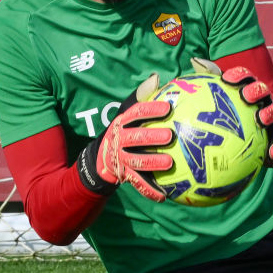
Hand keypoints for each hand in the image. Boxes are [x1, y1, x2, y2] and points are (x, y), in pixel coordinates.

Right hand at [75, 74, 173, 200]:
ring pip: (136, 161)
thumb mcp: (129, 111)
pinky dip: (149, 190)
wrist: (102, 158)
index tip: (168, 108)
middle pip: (135, 137)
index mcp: (123, 121)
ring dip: (152, 163)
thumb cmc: (125, 129)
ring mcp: (120, 158)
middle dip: (152, 137)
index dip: (151, 110)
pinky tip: (164, 195)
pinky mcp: (124, 176)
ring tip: (169, 163)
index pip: (136, 112)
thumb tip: (156, 77)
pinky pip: (138, 183)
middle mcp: (119, 139)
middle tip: (170, 136)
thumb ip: (143, 96)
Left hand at [191, 57, 272, 166]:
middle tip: (246, 96)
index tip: (226, 79)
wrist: (257, 132)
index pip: (242, 75)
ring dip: (268, 113)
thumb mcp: (216, 102)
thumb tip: (187, 69)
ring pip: (271, 110)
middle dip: (254, 90)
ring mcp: (269, 114)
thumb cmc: (229, 115)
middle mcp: (259, 99)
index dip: (237, 75)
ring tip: (261, 119)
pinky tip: (270, 154)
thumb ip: (203, 92)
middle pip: (259, 89)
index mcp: (245, 87)